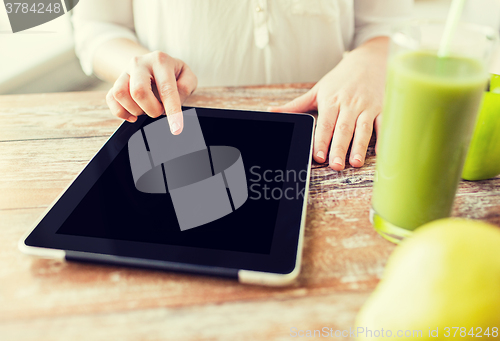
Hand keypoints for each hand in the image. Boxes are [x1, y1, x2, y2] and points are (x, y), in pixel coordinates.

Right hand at [106, 51, 197, 134]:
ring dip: (136, 110)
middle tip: (160, 110)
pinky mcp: (115, 82)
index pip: (166, 89)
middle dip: (152, 109)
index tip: (176, 129)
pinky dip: (121, 112)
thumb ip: (186, 86)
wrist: (153, 64)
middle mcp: (140, 63)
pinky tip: (133, 115)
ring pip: (120, 94)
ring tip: (146, 109)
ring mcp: (125, 72)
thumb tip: (175, 100)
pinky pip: (111, 99)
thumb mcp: (187, 76)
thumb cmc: (173, 73)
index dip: (172, 111)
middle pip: (138, 91)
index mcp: (160, 61)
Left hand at [269, 37, 387, 169]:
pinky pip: (383, 124)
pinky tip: (379, 153)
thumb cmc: (341, 78)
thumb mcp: (318, 90)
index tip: (318, 156)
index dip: (322, 140)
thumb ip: (296, 105)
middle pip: (343, 129)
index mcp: (332, 101)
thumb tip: (272, 112)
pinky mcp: (384, 107)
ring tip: (355, 162)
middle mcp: (350, 104)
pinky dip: (383, 138)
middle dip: (339, 148)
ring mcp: (368, 106)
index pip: (325, 124)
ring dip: (359, 147)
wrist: (370, 58)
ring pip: (363, 129)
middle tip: (335, 166)